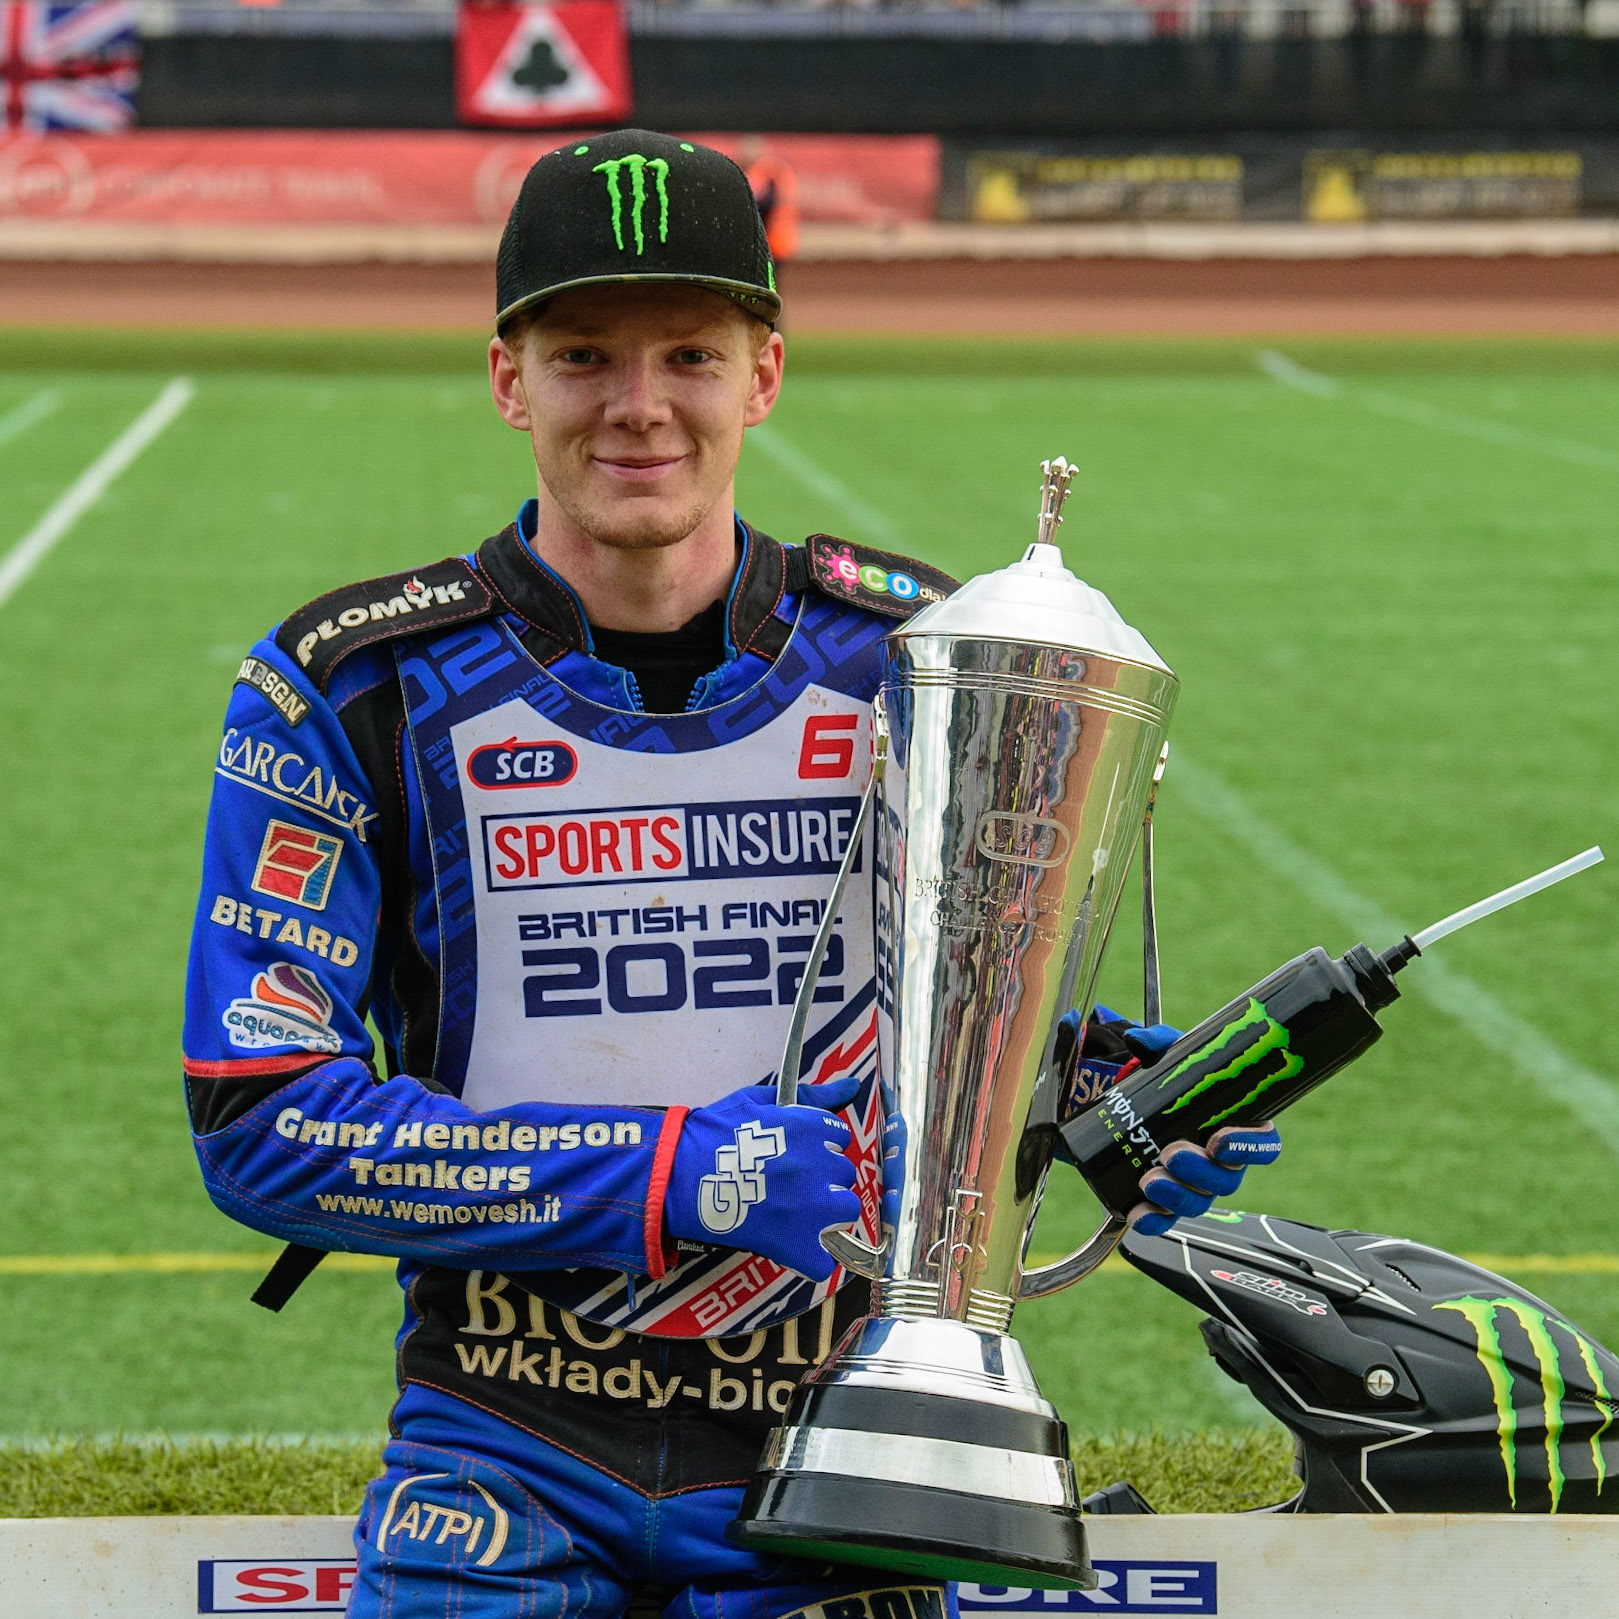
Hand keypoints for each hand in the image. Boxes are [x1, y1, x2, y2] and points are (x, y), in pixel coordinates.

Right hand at [665, 1076, 860, 1281]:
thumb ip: (809, 1093)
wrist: (676, 1175)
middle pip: (844, 1174)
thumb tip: (852, 1085)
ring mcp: (809, 1207)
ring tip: (796, 1211)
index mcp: (809, 1127)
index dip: (821, 1145)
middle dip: (824, 1177)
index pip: (840, 1136)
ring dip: (827, 1213)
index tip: (800, 1152)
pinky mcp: (794, 1243)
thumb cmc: (711, 1134)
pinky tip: (792, 1245)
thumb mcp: (759, 1101)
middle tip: (791, 1182)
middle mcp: (816, 1165)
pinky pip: (824, 1260)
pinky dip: (811, 1257)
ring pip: (845, 1211)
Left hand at [1057, 1007, 1282, 1235]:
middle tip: (1172, 1154)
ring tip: (1149, 1179)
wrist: (1126, 1102)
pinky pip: (1166, 1219)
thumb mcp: (1166, 1055)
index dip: (1249, 1147)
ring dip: (1176, 1195)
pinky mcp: (1165, 1199)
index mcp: (1238, 1125)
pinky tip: (1138, 1213)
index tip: (1218, 1139)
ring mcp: (1196, 1184)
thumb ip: (1158, 1041)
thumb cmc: (1164, 1079)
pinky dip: (1154, 1220)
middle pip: (1229, 1179)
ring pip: (1199, 1201)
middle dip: (1201, 1172)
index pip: (1264, 1144)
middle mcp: (1223, 1162)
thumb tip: (1138, 1040)